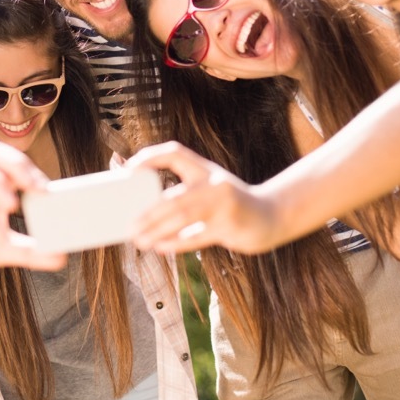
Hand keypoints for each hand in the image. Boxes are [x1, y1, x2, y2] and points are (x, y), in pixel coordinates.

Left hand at [127, 141, 279, 253]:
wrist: (272, 215)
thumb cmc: (231, 204)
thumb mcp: (211, 188)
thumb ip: (184, 193)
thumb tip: (144, 208)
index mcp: (206, 169)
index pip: (175, 153)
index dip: (150, 157)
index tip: (128, 169)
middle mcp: (214, 183)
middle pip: (174, 197)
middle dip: (148, 213)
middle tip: (130, 226)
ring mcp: (223, 205)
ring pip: (183, 217)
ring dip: (157, 230)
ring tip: (140, 240)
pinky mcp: (230, 225)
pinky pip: (198, 236)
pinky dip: (177, 242)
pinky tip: (161, 247)